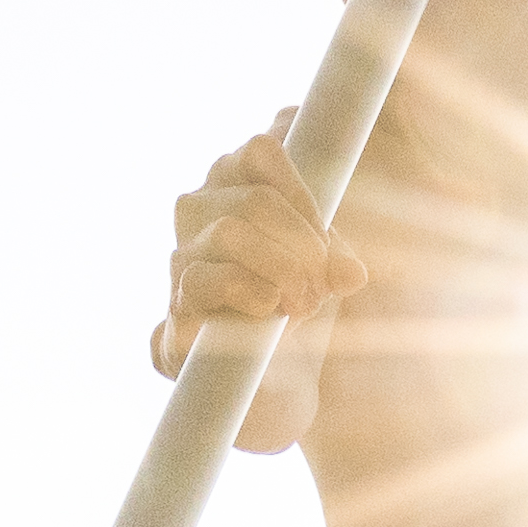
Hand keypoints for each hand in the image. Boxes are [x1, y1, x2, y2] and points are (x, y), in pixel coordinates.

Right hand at [153, 125, 360, 372]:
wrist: (265, 376)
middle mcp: (198, 207)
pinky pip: (204, 279)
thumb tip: (351, 274)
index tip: (323, 240)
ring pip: (230, 233)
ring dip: (280, 270)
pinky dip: (250, 294)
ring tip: (303, 303)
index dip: (302, 194)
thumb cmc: (292, 303)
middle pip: (255, 200)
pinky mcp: (176, 300)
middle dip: (301, 244)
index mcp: (234, 181)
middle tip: (321, 283)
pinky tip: (270, 310)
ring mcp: (182, 252)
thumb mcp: (323, 269)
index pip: (261, 151)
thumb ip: (335, 259)